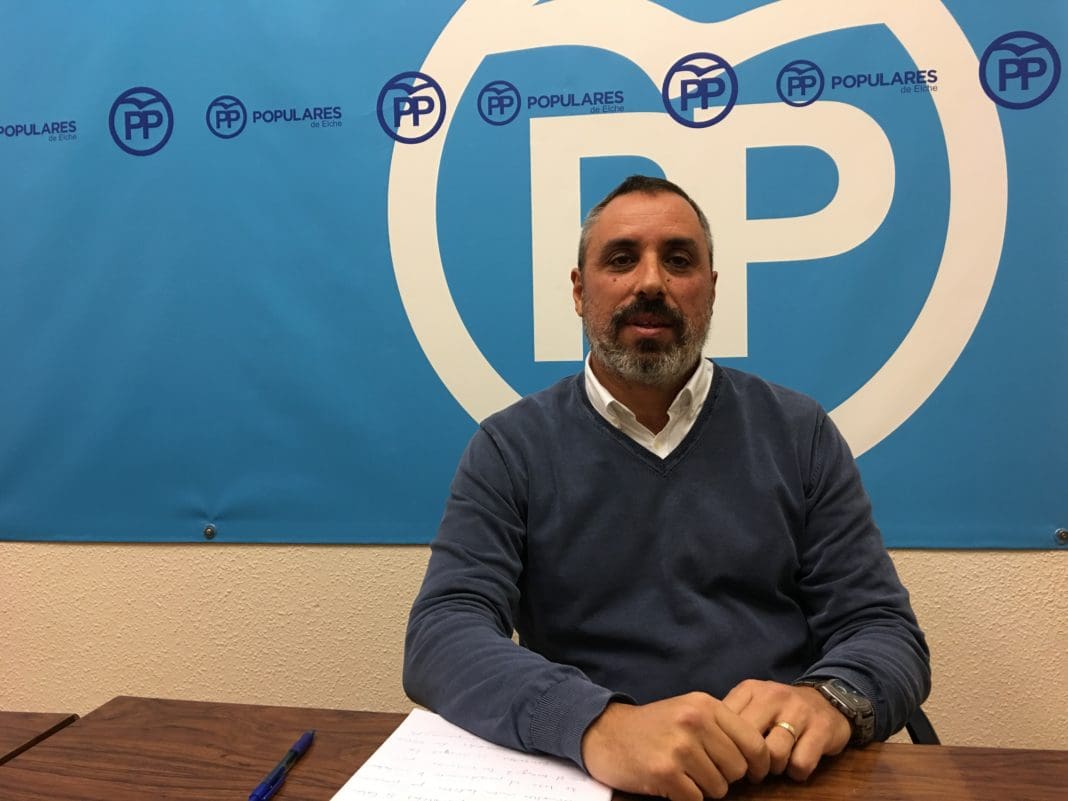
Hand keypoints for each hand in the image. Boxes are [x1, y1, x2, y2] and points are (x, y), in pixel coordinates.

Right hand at [580, 693, 768, 800]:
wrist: (605, 733)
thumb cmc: (653, 727)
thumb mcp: (689, 711)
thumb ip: (721, 728)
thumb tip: (759, 761)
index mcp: (706, 705)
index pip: (755, 743)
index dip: (758, 765)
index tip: (750, 773)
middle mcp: (695, 722)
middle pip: (738, 769)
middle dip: (724, 777)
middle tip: (702, 771)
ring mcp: (680, 746)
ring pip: (719, 788)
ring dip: (704, 789)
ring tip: (683, 775)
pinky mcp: (665, 771)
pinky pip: (696, 800)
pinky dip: (685, 798)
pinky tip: (671, 783)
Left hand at [723, 679, 850, 780]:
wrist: (827, 700)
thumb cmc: (780, 708)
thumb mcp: (752, 704)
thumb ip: (730, 719)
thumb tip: (705, 745)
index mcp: (750, 690)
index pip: (726, 723)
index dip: (726, 747)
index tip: (731, 758)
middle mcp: (773, 696)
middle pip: (749, 741)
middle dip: (750, 762)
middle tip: (754, 770)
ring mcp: (799, 710)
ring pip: (775, 754)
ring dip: (775, 768)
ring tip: (776, 766)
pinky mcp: (822, 728)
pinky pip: (800, 763)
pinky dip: (796, 772)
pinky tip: (796, 765)